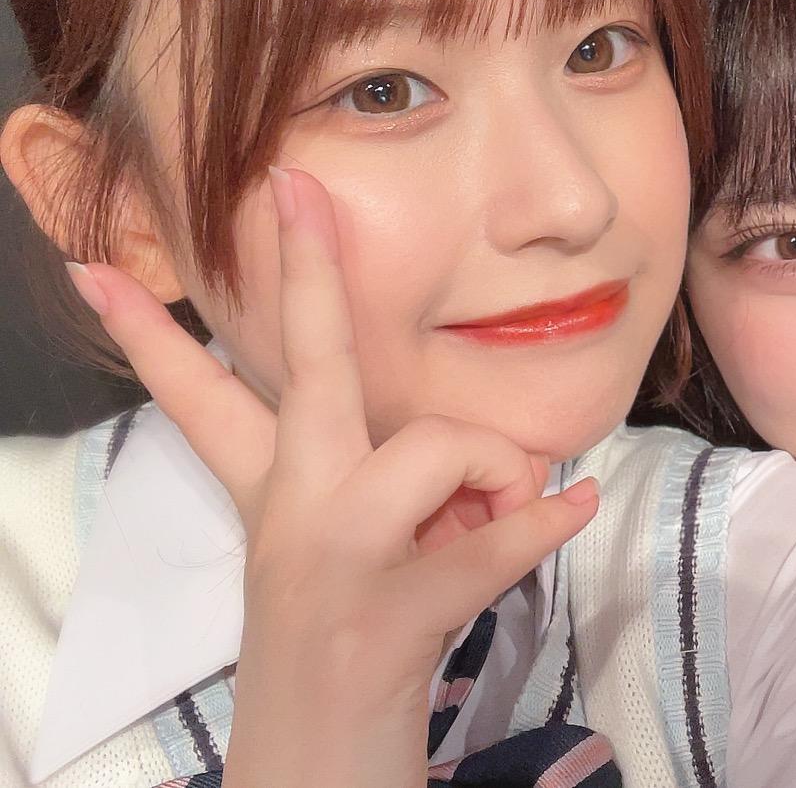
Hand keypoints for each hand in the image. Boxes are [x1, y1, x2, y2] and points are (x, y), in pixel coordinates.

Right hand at [68, 167, 598, 787]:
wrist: (320, 756)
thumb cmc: (355, 634)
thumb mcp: (356, 547)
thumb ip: (419, 485)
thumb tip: (538, 465)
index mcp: (278, 489)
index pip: (206, 395)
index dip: (153, 331)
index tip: (99, 264)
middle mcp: (299, 507)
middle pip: (307, 370)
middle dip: (305, 273)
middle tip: (294, 188)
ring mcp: (342, 555)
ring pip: (438, 448)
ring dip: (494, 475)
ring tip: (487, 521)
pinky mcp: (395, 609)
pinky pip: (500, 540)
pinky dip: (546, 522)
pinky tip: (572, 507)